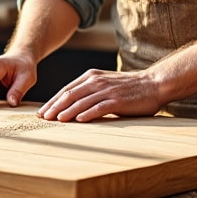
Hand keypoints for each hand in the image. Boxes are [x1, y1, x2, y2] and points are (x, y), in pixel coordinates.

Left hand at [38, 68, 163, 122]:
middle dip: (54, 107)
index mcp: (91, 77)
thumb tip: (72, 106)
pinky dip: (88, 113)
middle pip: (69, 95)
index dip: (52, 101)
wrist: (153, 84)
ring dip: (67, 111)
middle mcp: (96, 82)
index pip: (66, 89)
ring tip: (56, 120)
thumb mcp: (105, 84)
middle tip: (43, 118)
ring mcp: (107, 90)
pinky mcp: (117, 100)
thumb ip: (90, 91)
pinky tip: (79, 120)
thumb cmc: (128, 88)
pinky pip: (99, 107)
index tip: (42, 111)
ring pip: (81, 101)